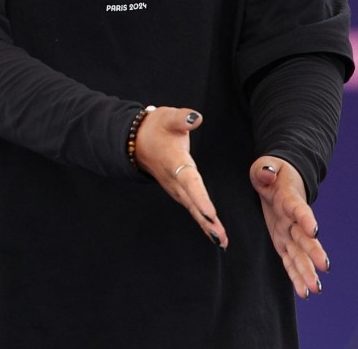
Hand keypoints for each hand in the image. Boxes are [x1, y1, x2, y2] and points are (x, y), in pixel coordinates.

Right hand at [134, 107, 227, 248]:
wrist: (137, 140)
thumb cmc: (157, 128)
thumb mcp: (169, 117)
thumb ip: (183, 118)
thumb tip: (196, 118)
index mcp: (175, 162)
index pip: (189, 181)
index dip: (200, 198)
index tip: (210, 214)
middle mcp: (174, 179)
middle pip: (192, 202)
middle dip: (206, 221)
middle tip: (220, 239)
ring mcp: (174, 187)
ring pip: (191, 208)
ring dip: (205, 225)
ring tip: (220, 240)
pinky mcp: (177, 190)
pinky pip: (191, 207)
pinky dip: (201, 220)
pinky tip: (213, 231)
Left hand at [249, 156, 329, 298]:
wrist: (279, 180)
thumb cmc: (271, 172)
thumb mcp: (265, 165)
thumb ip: (265, 168)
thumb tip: (267, 173)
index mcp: (289, 198)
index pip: (298, 208)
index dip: (305, 218)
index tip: (314, 230)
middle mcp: (293, 219)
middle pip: (304, 236)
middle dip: (313, 251)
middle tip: (324, 266)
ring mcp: (289, 232)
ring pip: (299, 253)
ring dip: (307, 270)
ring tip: (315, 289)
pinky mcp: (283, 242)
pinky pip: (290, 260)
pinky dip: (296, 276)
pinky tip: (304, 293)